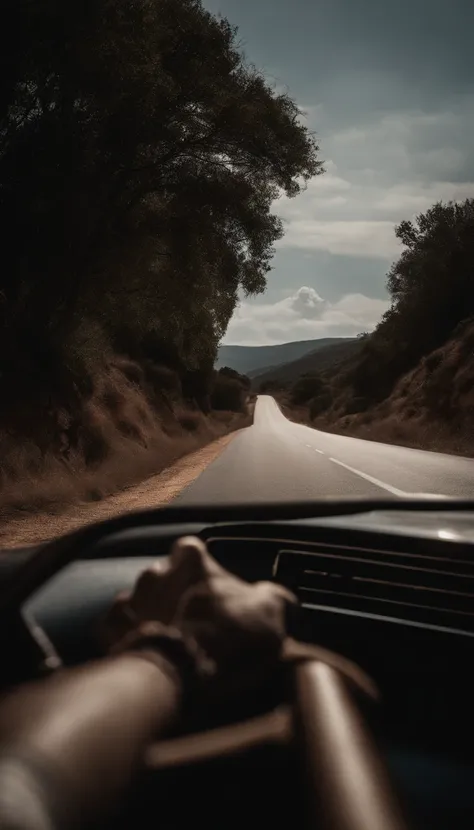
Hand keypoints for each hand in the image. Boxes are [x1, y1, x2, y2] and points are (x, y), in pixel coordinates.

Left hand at [99, 536, 295, 699]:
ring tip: (171, 643)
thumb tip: (278, 598)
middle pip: (165, 576)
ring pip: (141, 601)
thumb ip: (273, 596)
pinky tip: (147, 654)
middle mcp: (155, 571)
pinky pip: (119, 628)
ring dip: (153, 616)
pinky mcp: (110, 630)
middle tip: (194, 622)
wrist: (180, 678)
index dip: (202, 570)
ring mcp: (128, 600)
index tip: (211, 590)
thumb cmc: (228, 638)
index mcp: (191, 559)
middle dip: (175, 594)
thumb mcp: (271, 612)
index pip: (192, 550)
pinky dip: (130, 638)